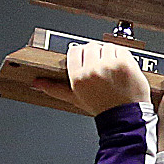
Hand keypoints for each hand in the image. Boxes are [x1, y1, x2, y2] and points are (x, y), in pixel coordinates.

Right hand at [35, 40, 149, 113]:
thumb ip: (54, 89)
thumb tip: (37, 84)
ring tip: (111, 69)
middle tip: (101, 67)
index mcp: (78, 77)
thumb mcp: (75, 99)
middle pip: (90, 46)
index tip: (86, 60)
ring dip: (109, 55)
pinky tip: (121, 69)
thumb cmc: (101, 108)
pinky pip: (121, 49)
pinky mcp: (126, 63)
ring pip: (106, 46)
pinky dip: (122, 56)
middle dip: (96, 55)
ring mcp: (110, 65)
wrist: (125, 117)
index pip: (74, 51)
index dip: (81, 55)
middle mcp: (93, 70)